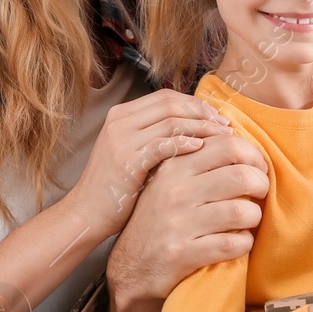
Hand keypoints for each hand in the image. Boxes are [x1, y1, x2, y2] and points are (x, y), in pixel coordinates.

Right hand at [63, 89, 233, 243]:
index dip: (195, 104)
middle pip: (172, 104)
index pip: (166, 97)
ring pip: (172, 121)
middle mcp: (120, 122)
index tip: (217, 117)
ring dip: (201, 128)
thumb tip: (195, 131)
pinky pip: (163, 144)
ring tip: (222, 139)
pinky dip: (185, 144)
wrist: (86, 214)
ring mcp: (122, 140)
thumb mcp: (132, 154)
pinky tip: (202, 150)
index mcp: (121, 115)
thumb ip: (154, 138)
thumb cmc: (116, 189)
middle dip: (203, 112)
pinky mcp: (127, 161)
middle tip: (226, 126)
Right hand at [100, 131, 269, 311]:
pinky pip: (234, 244)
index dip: (254, 155)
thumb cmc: (157, 219)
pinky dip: (244, 243)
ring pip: (242, 212)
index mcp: (174, 167)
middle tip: (260, 193)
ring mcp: (179, 223)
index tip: (258, 168)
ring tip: (248, 220)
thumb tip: (241, 143)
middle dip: (261, 185)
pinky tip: (237, 242)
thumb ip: (197, 161)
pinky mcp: (184, 254)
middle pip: (241, 176)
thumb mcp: (167, 182)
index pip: (227, 145)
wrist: (130, 266)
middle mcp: (175, 191)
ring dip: (254, 217)